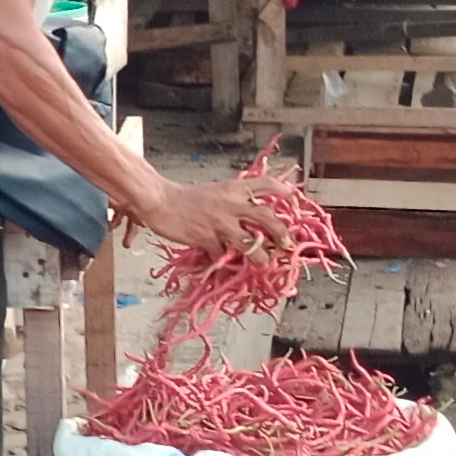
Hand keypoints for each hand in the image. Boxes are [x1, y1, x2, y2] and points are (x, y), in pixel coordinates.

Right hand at [130, 174, 294, 259]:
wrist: (160, 200)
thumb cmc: (186, 197)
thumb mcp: (214, 191)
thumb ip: (233, 201)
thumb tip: (250, 216)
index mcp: (234, 189)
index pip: (265, 184)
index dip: (283, 190)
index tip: (295, 198)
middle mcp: (231, 204)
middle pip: (266, 217)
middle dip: (281, 233)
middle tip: (287, 244)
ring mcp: (220, 222)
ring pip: (249, 243)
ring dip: (259, 257)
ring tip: (263, 265)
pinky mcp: (206, 238)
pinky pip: (221, 256)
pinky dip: (224, 266)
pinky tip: (225, 271)